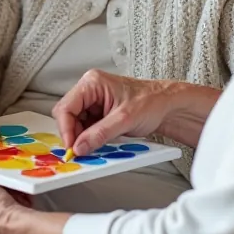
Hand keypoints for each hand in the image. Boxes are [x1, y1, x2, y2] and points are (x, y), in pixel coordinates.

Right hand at [54, 69, 176, 157]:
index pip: (66, 106)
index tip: (72, 147)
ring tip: (94, 146)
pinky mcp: (98, 113)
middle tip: (81, 150)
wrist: (167, 105)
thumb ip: (100, 133)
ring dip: (82, 137)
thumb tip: (79, 147)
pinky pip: (86, 128)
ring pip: (75, 123)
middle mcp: (90, 90)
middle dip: (73, 134)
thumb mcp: (125, 119)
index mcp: (92, 83)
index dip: (66, 129)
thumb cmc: (151, 101)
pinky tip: (99, 142)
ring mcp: (93, 102)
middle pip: (67, 115)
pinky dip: (90, 138)